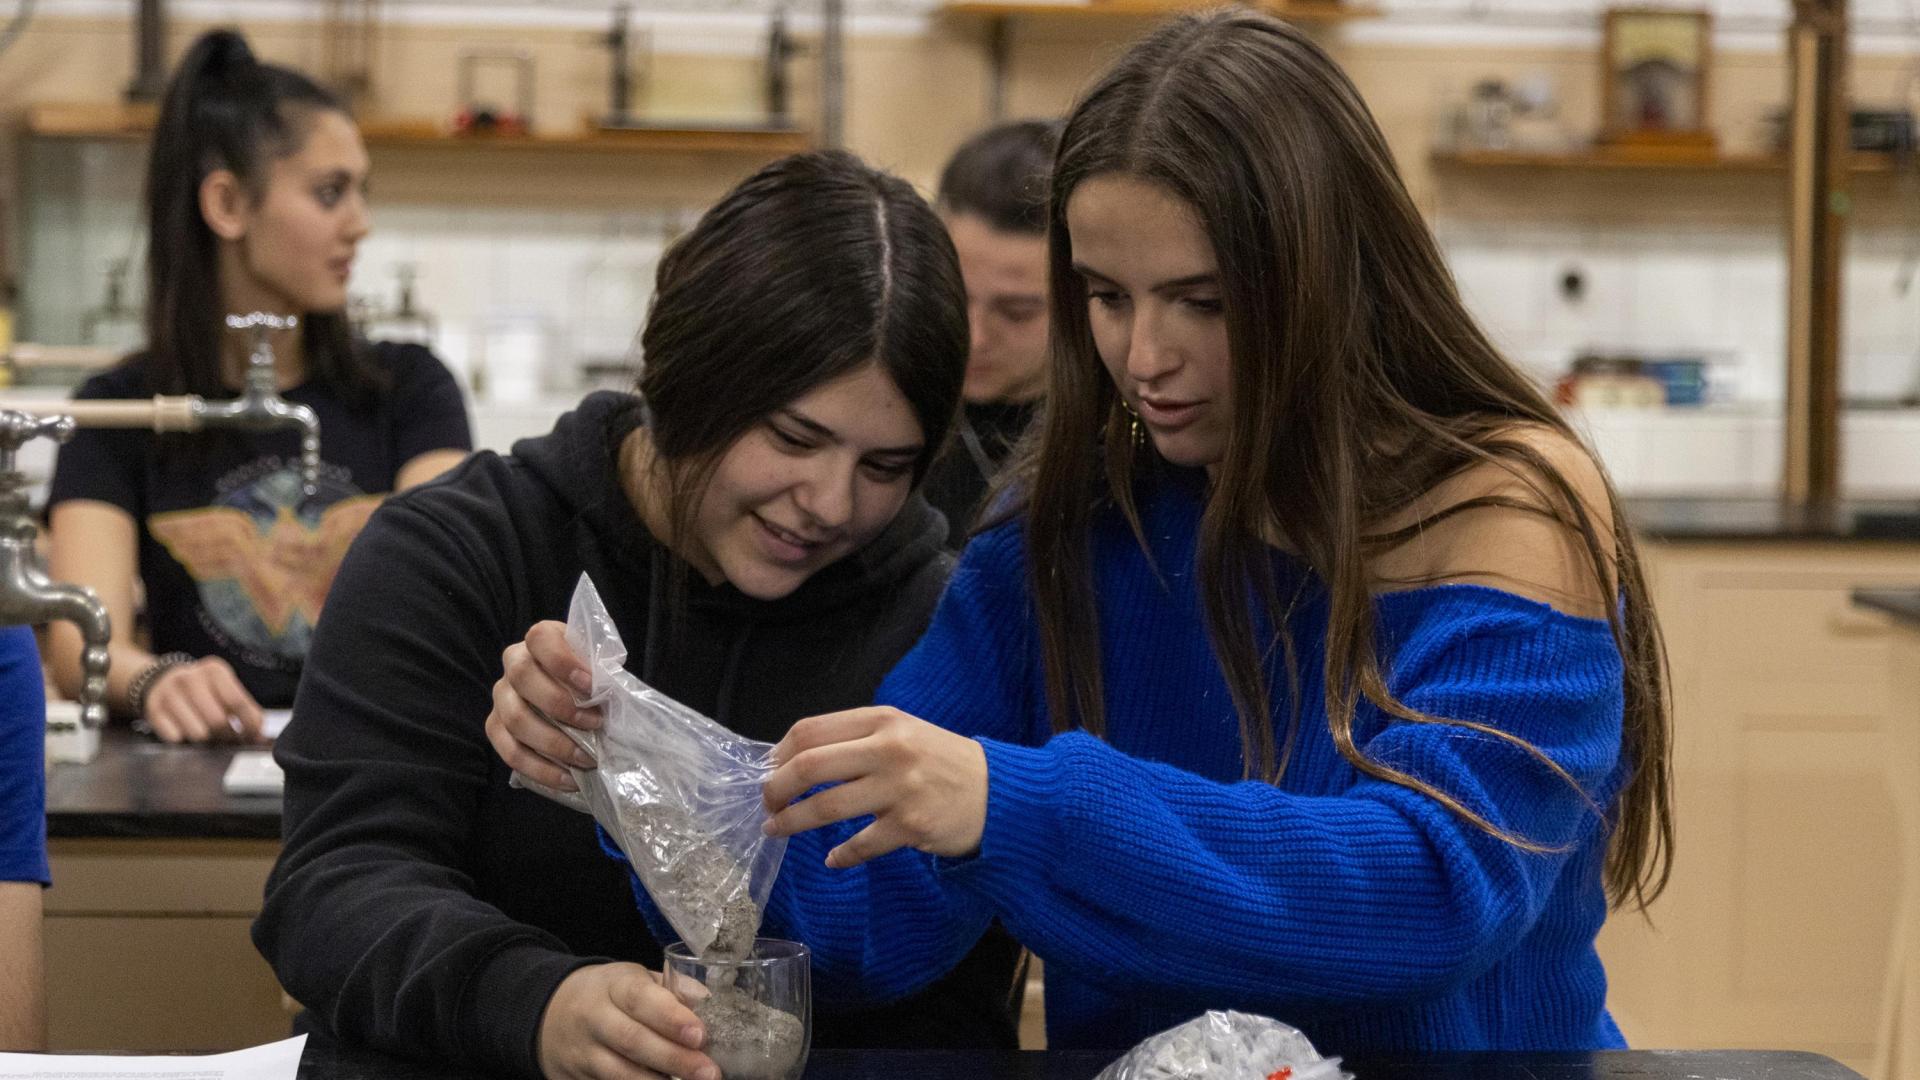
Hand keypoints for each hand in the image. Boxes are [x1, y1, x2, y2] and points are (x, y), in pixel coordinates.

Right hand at [142, 656, 264, 743]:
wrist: (160, 680)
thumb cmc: (203, 689)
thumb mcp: (224, 688)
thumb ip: (244, 708)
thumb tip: (260, 736)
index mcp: (214, 670)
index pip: (237, 702)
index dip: (249, 724)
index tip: (253, 736)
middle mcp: (190, 678)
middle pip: (217, 720)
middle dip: (227, 735)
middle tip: (229, 737)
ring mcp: (169, 693)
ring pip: (198, 733)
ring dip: (207, 740)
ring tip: (208, 733)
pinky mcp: (153, 710)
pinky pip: (175, 737)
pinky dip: (184, 740)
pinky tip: (186, 731)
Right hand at [485, 620, 600, 791]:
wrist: (571, 695)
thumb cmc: (589, 678)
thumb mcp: (598, 666)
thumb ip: (602, 673)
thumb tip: (611, 696)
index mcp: (540, 639)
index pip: (540, 638)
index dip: (563, 661)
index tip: (591, 685)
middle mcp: (513, 663)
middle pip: (522, 677)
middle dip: (561, 705)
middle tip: (595, 724)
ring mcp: (501, 696)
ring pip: (515, 719)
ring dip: (554, 743)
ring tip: (587, 758)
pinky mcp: (496, 728)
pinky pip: (511, 753)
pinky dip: (542, 770)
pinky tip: (569, 779)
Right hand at [537, 963, 717, 1079]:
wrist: (552, 1012)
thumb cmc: (610, 994)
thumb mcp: (635, 979)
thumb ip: (671, 989)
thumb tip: (709, 1002)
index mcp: (612, 985)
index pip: (639, 999)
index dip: (670, 1018)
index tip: (700, 1034)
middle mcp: (593, 1017)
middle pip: (632, 1040)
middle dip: (674, 1059)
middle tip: (709, 1072)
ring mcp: (582, 1051)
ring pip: (620, 1073)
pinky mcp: (576, 1078)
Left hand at [762, 706, 987, 868]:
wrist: (999, 793)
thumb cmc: (941, 762)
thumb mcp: (903, 733)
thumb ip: (857, 740)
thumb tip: (796, 761)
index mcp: (882, 720)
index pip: (811, 730)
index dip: (780, 753)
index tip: (769, 771)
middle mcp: (889, 749)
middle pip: (810, 766)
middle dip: (777, 788)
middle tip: (767, 803)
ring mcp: (900, 789)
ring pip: (827, 807)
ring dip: (793, 822)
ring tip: (777, 830)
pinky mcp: (911, 826)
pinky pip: (860, 845)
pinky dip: (840, 855)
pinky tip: (833, 859)